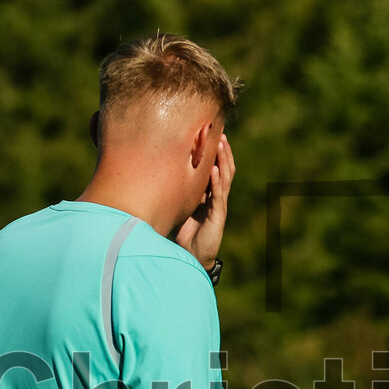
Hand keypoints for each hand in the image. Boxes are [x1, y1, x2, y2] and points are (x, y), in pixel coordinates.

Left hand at [175, 133, 235, 269]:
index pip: (215, 169)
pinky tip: (214, 170)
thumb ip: (180, 192)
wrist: (192, 255)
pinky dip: (216, 182)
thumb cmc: (185, 233)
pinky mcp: (217, 217)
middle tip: (220, 133)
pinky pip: (218, 196)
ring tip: (221, 145)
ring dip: (223, 161)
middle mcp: (216, 198)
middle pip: (224, 170)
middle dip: (223, 152)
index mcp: (209, 195)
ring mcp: (218, 206)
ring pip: (224, 179)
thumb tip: (163, 172)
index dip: (215, 153)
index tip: (211, 135)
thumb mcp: (181, 207)